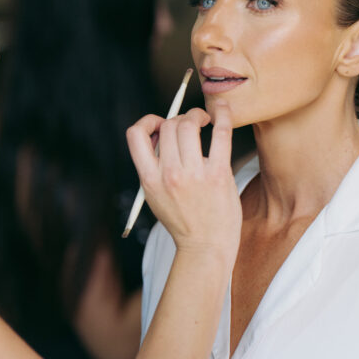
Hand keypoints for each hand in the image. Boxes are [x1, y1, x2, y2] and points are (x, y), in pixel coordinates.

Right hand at [126, 102, 241, 265]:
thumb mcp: (155, 196)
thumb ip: (154, 168)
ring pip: (189, 124)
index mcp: (149, 179)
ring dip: (197, 115)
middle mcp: (169, 174)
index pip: (135, 135)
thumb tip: (162, 134)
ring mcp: (193, 174)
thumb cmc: (184, 221)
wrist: (206, 248)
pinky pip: (220, 133)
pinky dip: (222, 114)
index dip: (147, 121)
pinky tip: (223, 110)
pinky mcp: (218, 174)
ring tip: (204, 120)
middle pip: (168, 125)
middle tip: (191, 123)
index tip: (160, 124)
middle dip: (179, 118)